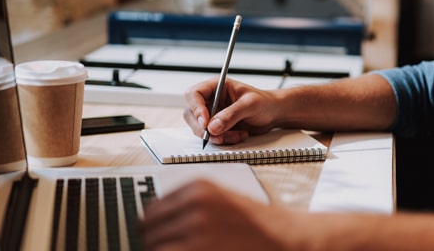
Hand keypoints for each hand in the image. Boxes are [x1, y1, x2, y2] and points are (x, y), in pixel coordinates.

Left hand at [139, 180, 292, 250]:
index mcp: (197, 188)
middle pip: (148, 231)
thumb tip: (154, 223)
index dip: (152, 229)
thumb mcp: (220, 201)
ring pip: (153, 247)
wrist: (285, 238)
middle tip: (171, 247)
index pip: (151, 211)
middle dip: (155, 243)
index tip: (156, 237)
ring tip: (182, 250)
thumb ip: (188, 206)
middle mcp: (194, 205)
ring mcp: (196, 230)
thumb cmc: (255, 224)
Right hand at [183, 78, 279, 143]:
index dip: (196, 108)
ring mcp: (213, 114)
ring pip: (200, 128)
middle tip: (217, 136)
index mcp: (216, 86)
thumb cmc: (264, 102)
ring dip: (216, 136)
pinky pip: (212, 137)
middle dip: (203, 128)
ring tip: (236, 134)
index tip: (205, 123)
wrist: (273, 114)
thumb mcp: (250, 105)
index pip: (194, 94)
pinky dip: (224, 140)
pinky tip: (239, 135)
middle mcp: (211, 100)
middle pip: (191, 114)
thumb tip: (213, 127)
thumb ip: (231, 114)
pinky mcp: (217, 127)